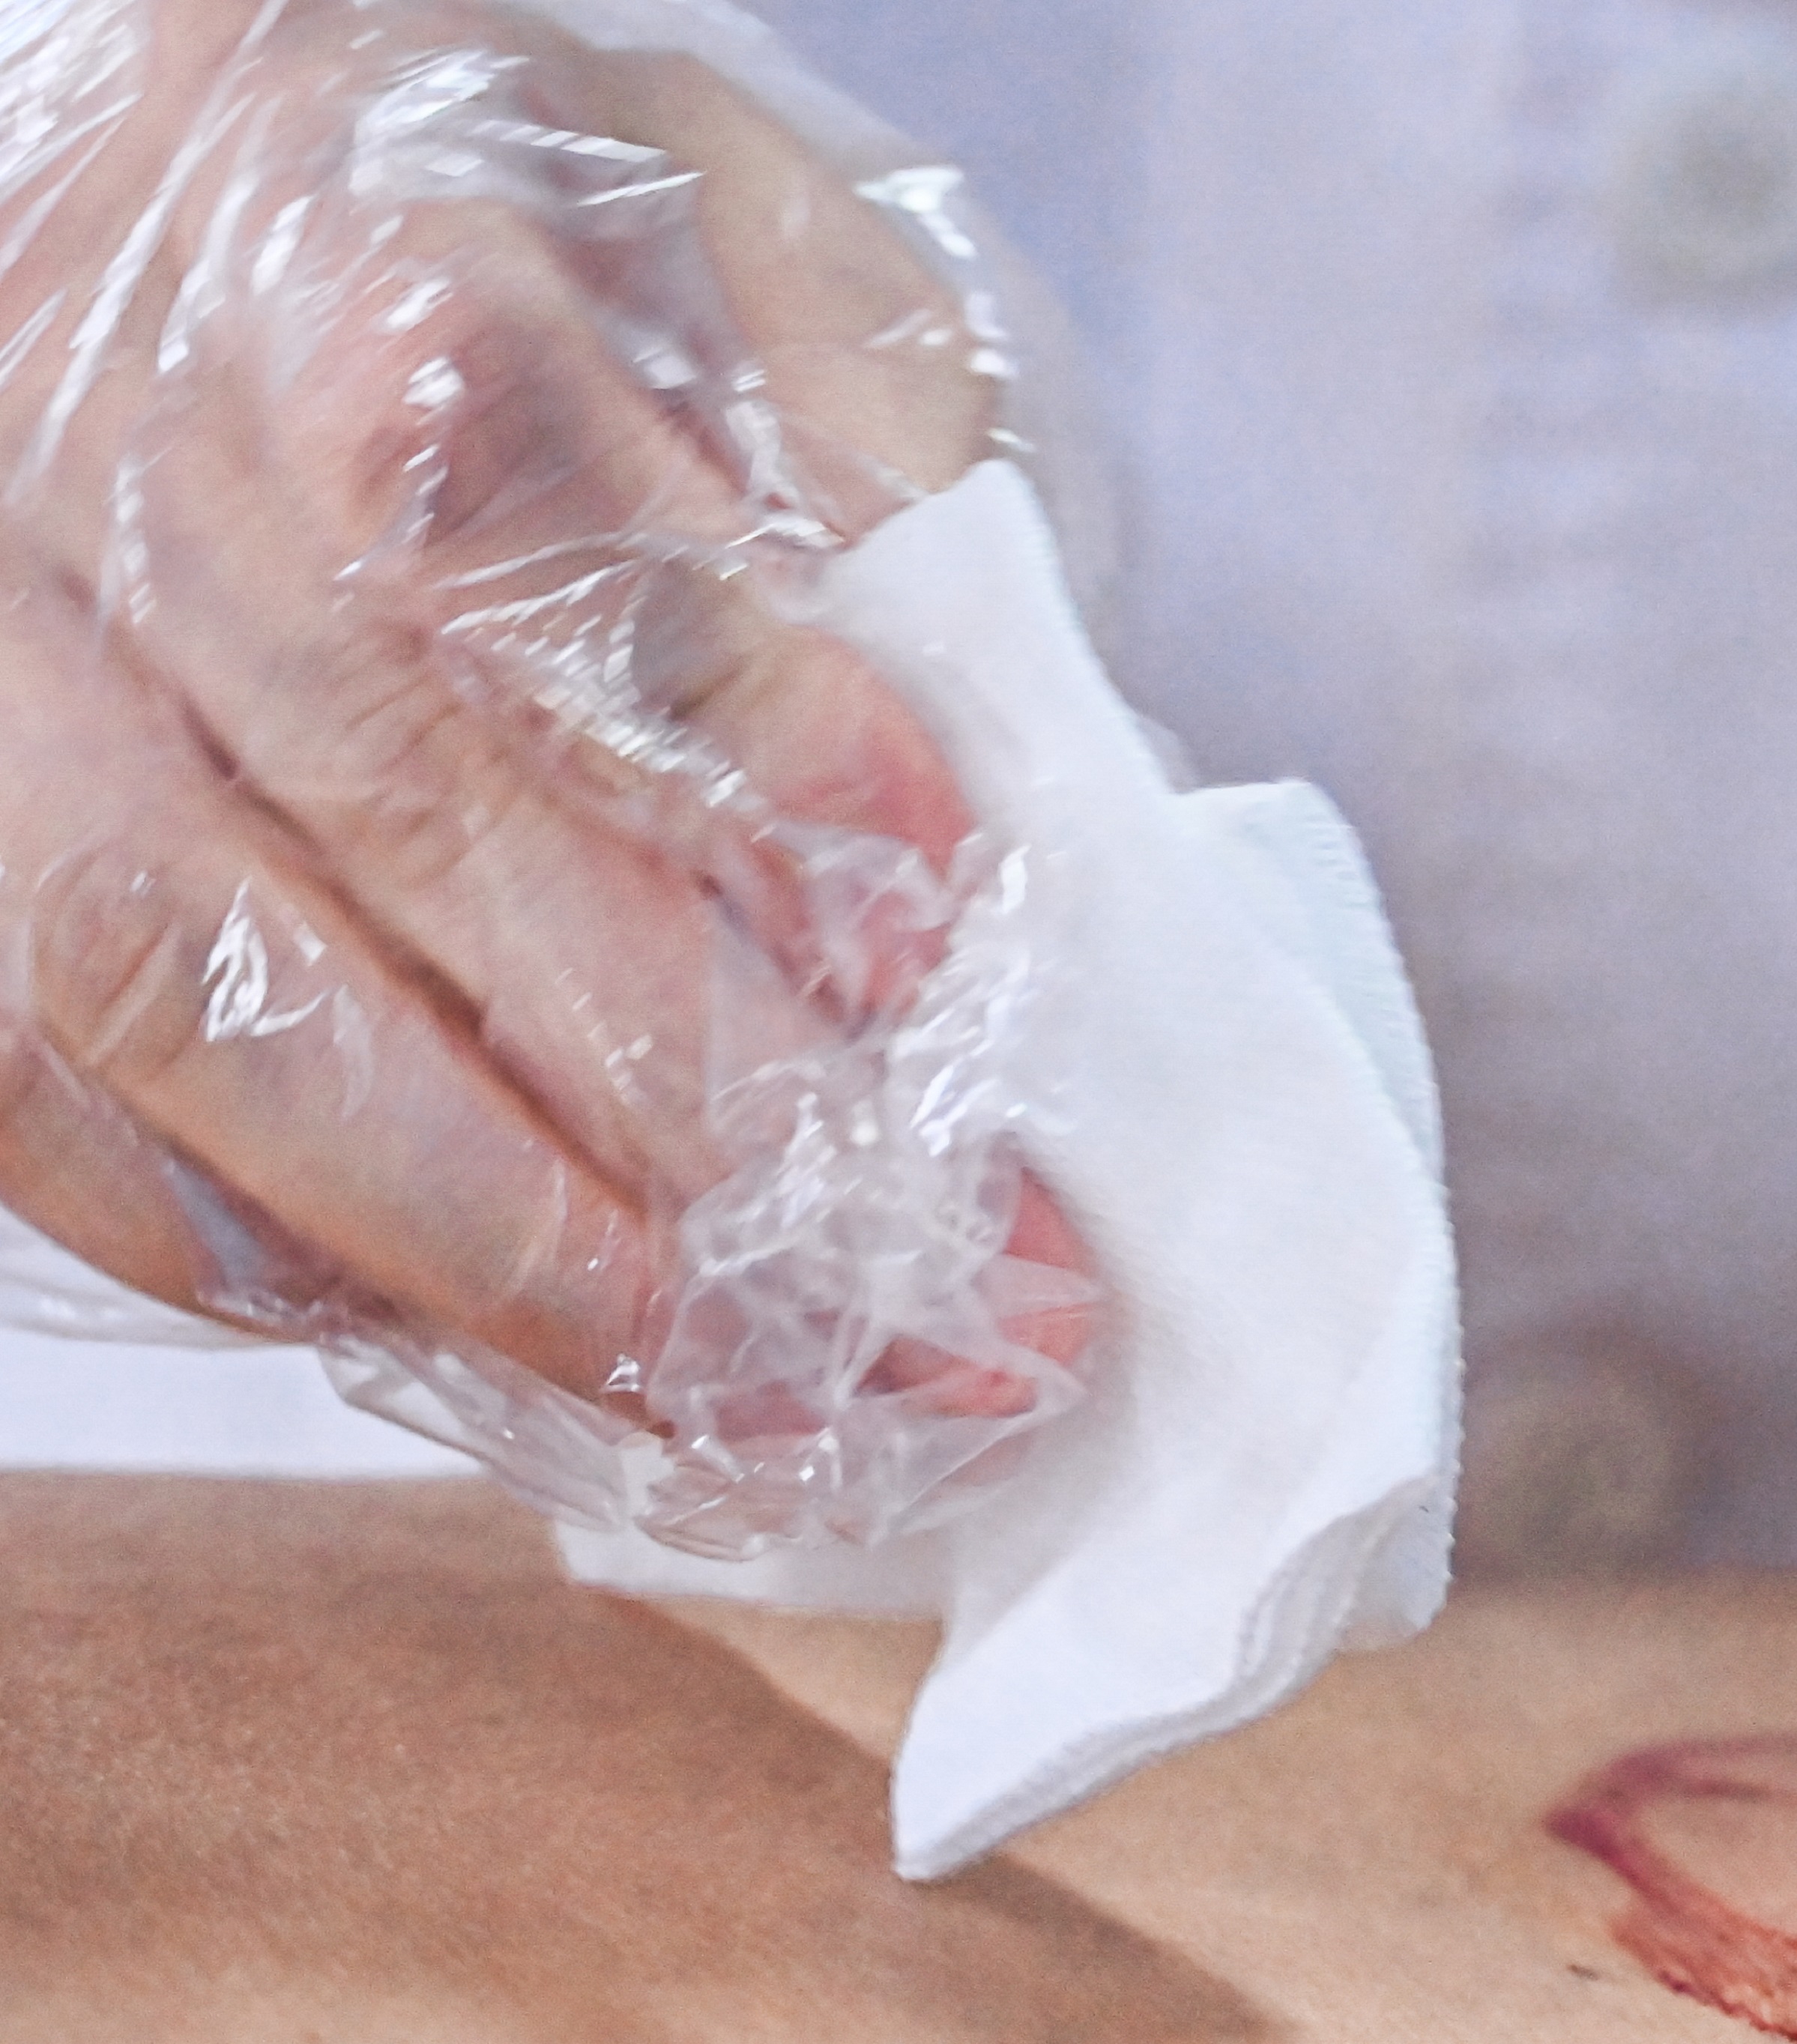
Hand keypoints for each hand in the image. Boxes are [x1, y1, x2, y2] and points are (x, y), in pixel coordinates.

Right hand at [0, 0, 1088, 1443]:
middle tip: (951, 1279)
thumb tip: (988, 778)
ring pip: (181, 985)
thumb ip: (869, 455)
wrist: (258, 223)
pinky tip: (523, 1340)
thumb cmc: (559, 253)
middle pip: (377, 784)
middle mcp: (88, 411)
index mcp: (323, 188)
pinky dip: (293, 1254)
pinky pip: (47, 1097)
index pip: (492, 466)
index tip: (929, 887)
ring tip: (763, 1387)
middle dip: (695, 1078)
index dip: (718, 704)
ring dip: (504, 1232)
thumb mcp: (758, 249)